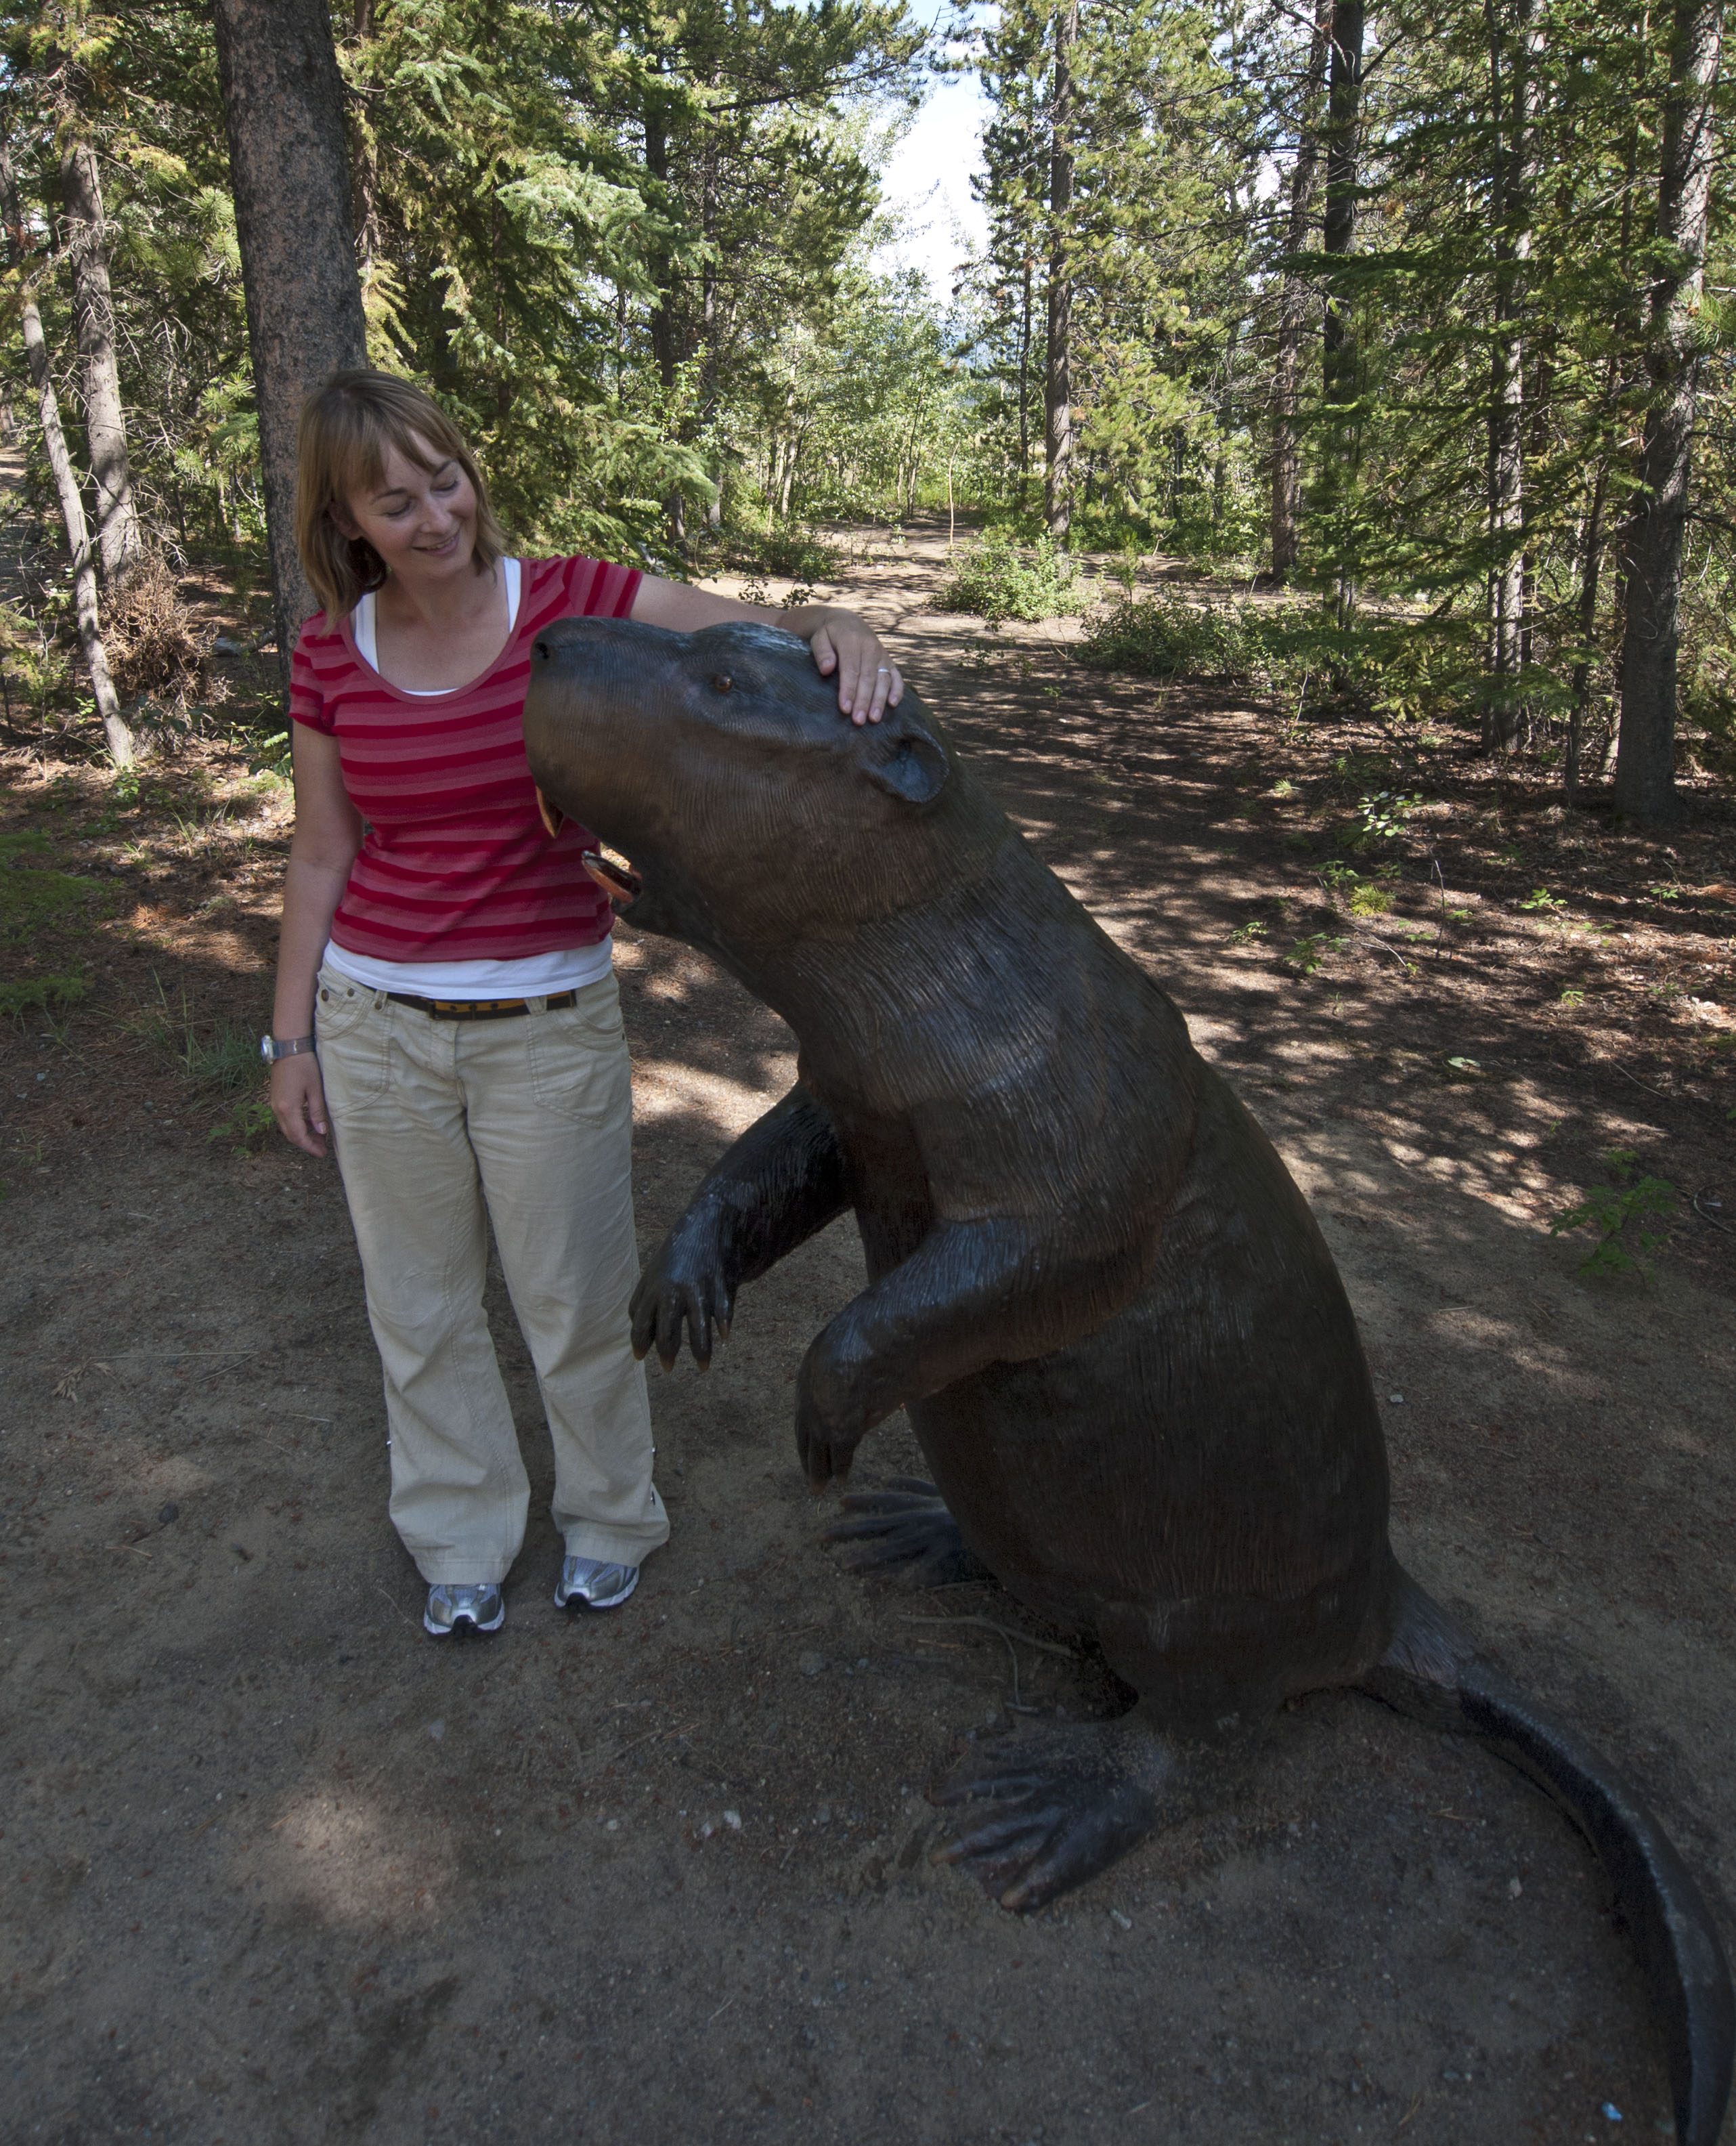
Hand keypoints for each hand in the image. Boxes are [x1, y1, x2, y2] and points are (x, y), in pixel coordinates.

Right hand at [270, 1054, 330, 1158]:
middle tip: (322, 1147)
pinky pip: (285, 1117)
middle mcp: (277, 1108)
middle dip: (306, 1143)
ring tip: (319, 1136)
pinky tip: (309, 1122)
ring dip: (301, 1134)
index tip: (321, 1154)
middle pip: (290, 1134)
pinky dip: (297, 1124)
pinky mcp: (276, 1098)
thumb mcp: (316, 1090)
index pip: (298, 1136)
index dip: (310, 1147)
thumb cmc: (304, 1066)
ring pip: (287, 1127)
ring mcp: (274, 1103)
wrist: (289, 1047)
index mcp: (288, 1108)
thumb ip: (317, 1112)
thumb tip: (321, 1131)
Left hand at [629, 1205, 734, 1369]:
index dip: (640, 1342)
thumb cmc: (678, 1254)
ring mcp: (697, 1289)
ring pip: (698, 1329)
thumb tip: (639, 1334)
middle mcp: (672, 1290)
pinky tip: (724, 1336)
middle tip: (667, 1368)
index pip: (641, 1323)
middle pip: (667, 1332)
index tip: (640, 1357)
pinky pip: (722, 1312)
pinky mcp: (719, 1286)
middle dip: (667, 1353)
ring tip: (702, 1367)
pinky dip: (723, 1325)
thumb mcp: (655, 1273)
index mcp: (653, 1287)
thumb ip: (645, 1301)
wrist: (709, 1223)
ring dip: (700, 1351)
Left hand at [793, 1328, 872, 1489]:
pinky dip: (841, 1469)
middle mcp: (809, 1400)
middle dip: (808, 1457)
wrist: (873, 1340)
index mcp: (807, 1376)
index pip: (805, 1410)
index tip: (812, 1440)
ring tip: (818, 1487)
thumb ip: (848, 1361)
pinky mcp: (841, 1430)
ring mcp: (824, 1417)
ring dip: (819, 1471)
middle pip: (805, 1436)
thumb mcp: (848, 1345)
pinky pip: (840, 1455)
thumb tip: (856, 1367)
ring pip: (818, 1451)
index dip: (809, 1428)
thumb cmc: (870, 1334)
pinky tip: (841, 1481)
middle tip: (810, 1476)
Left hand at [801, 610, 903, 726]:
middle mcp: (870, 647)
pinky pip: (896, 676)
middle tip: (858, 720)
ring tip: (874, 719)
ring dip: (879, 700)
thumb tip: (826, 669)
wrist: (846, 622)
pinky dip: (897, 690)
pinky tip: (893, 704)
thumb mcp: (820, 638)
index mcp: (852, 641)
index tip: (844, 708)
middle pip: (869, 677)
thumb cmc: (829, 635)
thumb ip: (822, 652)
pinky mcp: (889, 661)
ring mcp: (882, 654)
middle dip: (864, 700)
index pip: (851, 669)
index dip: (848, 690)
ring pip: (883, 679)